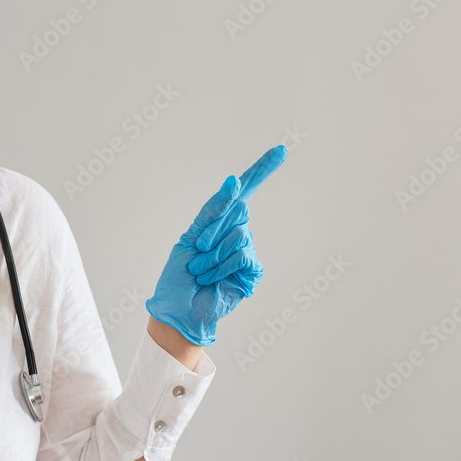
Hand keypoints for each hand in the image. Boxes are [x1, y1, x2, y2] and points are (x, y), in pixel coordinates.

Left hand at [146, 146, 286, 345]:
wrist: (178, 310)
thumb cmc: (179, 277)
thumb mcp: (192, 236)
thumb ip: (214, 210)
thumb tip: (234, 181)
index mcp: (219, 222)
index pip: (245, 191)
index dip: (262, 170)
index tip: (282, 150)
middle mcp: (236, 232)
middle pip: (236, 210)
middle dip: (210, 230)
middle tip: (196, 252)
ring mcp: (246, 251)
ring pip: (238, 234)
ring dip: (212, 253)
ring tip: (201, 271)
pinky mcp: (252, 271)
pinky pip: (242, 254)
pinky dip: (222, 266)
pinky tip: (213, 279)